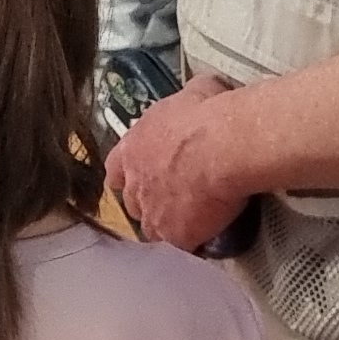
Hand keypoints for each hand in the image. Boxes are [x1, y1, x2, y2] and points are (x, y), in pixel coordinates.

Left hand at [108, 74, 251, 249]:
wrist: (222, 146)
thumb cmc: (209, 114)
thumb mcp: (195, 92)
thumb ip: (188, 99)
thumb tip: (200, 92)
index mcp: (134, 146)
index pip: (116, 168)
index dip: (128, 174)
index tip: (140, 178)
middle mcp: (135, 180)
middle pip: (132, 200)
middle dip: (148, 202)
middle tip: (173, 201)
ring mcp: (151, 210)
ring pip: (151, 228)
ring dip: (166, 227)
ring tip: (189, 226)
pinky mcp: (173, 234)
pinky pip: (178, 248)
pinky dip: (190, 246)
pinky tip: (204, 242)